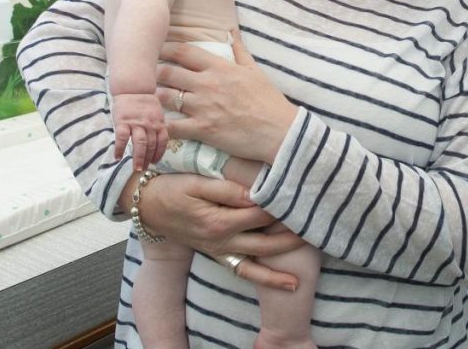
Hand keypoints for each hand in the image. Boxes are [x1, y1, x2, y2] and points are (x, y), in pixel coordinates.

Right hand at [111, 93, 167, 169]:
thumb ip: (157, 127)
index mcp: (159, 122)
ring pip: (139, 143)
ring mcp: (136, 123)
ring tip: (136, 168)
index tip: (155, 162)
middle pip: (151, 145)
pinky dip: (120, 148)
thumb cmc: (145, 103)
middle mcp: (149, 124)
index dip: (159, 153)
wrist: (133, 88)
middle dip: (148, 159)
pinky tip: (117, 157)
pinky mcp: (123, 121)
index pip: (162, 141)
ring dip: (138, 157)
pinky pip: (121, 137)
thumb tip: (157, 143)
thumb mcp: (157, 113)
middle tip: (143, 170)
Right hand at [133, 172, 305, 290]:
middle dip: (293, 234)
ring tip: (315, 251)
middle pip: (266, 240)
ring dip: (287, 258)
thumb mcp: (196, 183)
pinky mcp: (220, 254)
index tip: (304, 194)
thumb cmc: (172, 189)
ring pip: (260, 261)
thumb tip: (255, 193)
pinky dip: (268, 278)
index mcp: (218, 221)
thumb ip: (227, 189)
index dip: (282, 204)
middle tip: (319, 224)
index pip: (260, 213)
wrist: (148, 207)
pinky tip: (290, 283)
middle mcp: (222, 241)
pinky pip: (246, 272)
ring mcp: (221, 250)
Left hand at [156, 33, 297, 163]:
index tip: (155, 50)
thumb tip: (232, 31)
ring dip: (154, 98)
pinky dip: (161, 126)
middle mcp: (207, 84)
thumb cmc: (269, 100)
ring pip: (164, 98)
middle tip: (146, 77)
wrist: (280, 131)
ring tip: (148, 100)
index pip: (184, 52)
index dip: (165, 49)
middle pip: (167, 73)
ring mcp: (203, 107)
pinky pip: (172, 127)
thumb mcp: (255, 70)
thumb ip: (240, 50)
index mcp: (220, 68)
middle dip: (153, 74)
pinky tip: (155, 125)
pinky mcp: (202, 130)